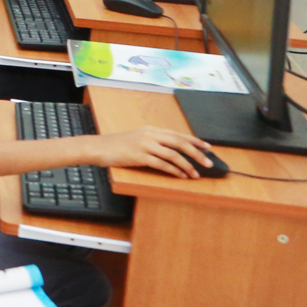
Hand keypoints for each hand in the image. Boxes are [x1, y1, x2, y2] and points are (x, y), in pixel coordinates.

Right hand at [93, 126, 213, 177]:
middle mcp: (150, 135)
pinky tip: (180, 176)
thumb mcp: (137, 138)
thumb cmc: (116, 145)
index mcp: (151, 130)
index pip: (178, 134)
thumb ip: (153, 141)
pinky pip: (162, 164)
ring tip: (196, 174)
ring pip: (173, 154)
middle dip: (197, 153)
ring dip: (187, 165)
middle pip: (180, 143)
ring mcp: (144, 145)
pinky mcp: (139, 156)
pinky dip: (174, 171)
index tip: (208, 147)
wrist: (98, 147)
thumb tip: (172, 150)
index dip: (195, 141)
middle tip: (209, 163)